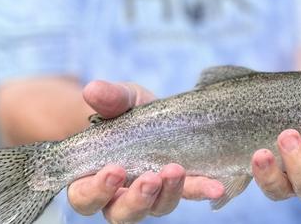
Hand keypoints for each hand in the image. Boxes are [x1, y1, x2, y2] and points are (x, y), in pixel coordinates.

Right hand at [67, 81, 223, 222]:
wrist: (154, 111)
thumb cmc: (126, 111)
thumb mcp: (120, 101)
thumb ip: (109, 98)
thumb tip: (93, 89)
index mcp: (93, 177)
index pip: (84, 196)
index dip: (96, 190)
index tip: (114, 171)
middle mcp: (120, 195)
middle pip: (120, 212)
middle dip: (135, 199)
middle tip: (149, 179)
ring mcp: (152, 195)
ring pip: (155, 208)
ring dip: (167, 194)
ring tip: (176, 170)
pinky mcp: (179, 187)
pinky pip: (190, 194)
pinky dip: (202, 189)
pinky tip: (215, 185)